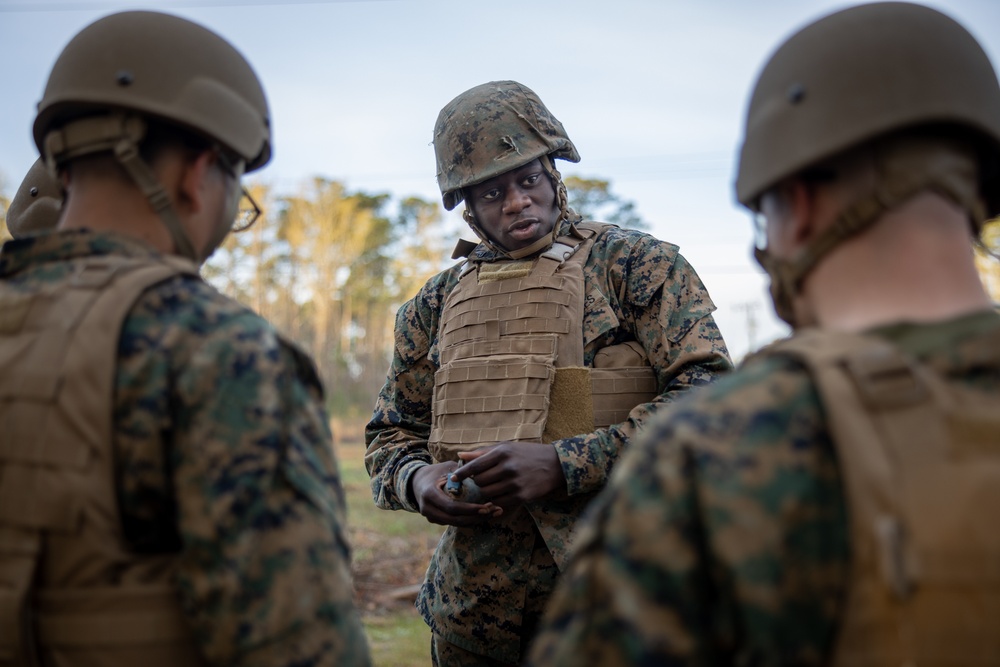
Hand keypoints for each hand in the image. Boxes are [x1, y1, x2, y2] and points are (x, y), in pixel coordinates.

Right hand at [410, 461, 500, 526]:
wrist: (416, 482)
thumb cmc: (435, 471)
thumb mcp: (446, 467)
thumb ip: (461, 470)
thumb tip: (482, 470)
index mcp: (430, 494)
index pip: (452, 507)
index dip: (470, 509)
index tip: (487, 507)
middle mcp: (428, 509)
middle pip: (455, 520)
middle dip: (476, 517)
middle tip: (495, 511)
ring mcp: (430, 517)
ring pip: (455, 524)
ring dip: (475, 520)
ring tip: (493, 513)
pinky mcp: (435, 520)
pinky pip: (454, 523)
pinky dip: (468, 520)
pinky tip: (482, 515)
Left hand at [450, 441, 566, 511]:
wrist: (555, 465)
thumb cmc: (527, 454)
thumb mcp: (506, 448)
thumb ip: (482, 452)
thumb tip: (460, 455)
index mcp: (502, 453)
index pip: (475, 465)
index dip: (461, 473)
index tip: (453, 478)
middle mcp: (508, 468)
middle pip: (479, 481)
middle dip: (478, 481)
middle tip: (483, 479)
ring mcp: (515, 483)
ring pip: (487, 493)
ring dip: (486, 491)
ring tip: (493, 485)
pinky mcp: (522, 496)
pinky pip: (499, 502)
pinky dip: (496, 499)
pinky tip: (501, 493)